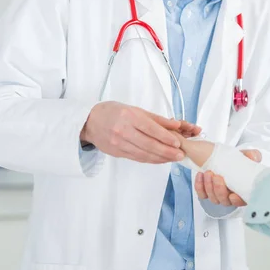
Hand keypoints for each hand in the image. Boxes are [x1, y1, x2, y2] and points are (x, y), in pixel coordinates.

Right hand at [81, 102, 199, 163]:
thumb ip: (156, 119)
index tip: (177, 143)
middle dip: (166, 151)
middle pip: (148, 144)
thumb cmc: (114, 112)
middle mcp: (123, 131)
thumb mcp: (135, 109)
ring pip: (144, 154)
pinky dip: (150, 160)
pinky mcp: (117, 153)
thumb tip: (175, 125)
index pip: (151, 129)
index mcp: (129, 116)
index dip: (165, 137)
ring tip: (173, 158)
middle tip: (180, 155)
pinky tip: (160, 159)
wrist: (90, 122)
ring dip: (160, 158)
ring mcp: (119, 143)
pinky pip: (137, 158)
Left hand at [194, 149, 261, 206]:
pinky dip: (200, 186)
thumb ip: (251, 155)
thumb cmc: (235, 160)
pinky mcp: (206, 191)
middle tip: (217, 176)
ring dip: (209, 186)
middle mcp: (230, 195)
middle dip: (219, 190)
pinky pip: (202, 194)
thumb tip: (254, 156)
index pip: (242, 202)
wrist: (220, 157)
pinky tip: (200, 175)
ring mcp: (218, 195)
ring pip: (213, 198)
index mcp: (242, 190)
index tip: (233, 195)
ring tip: (208, 173)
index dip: (238, 201)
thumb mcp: (245, 156)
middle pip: (225, 201)